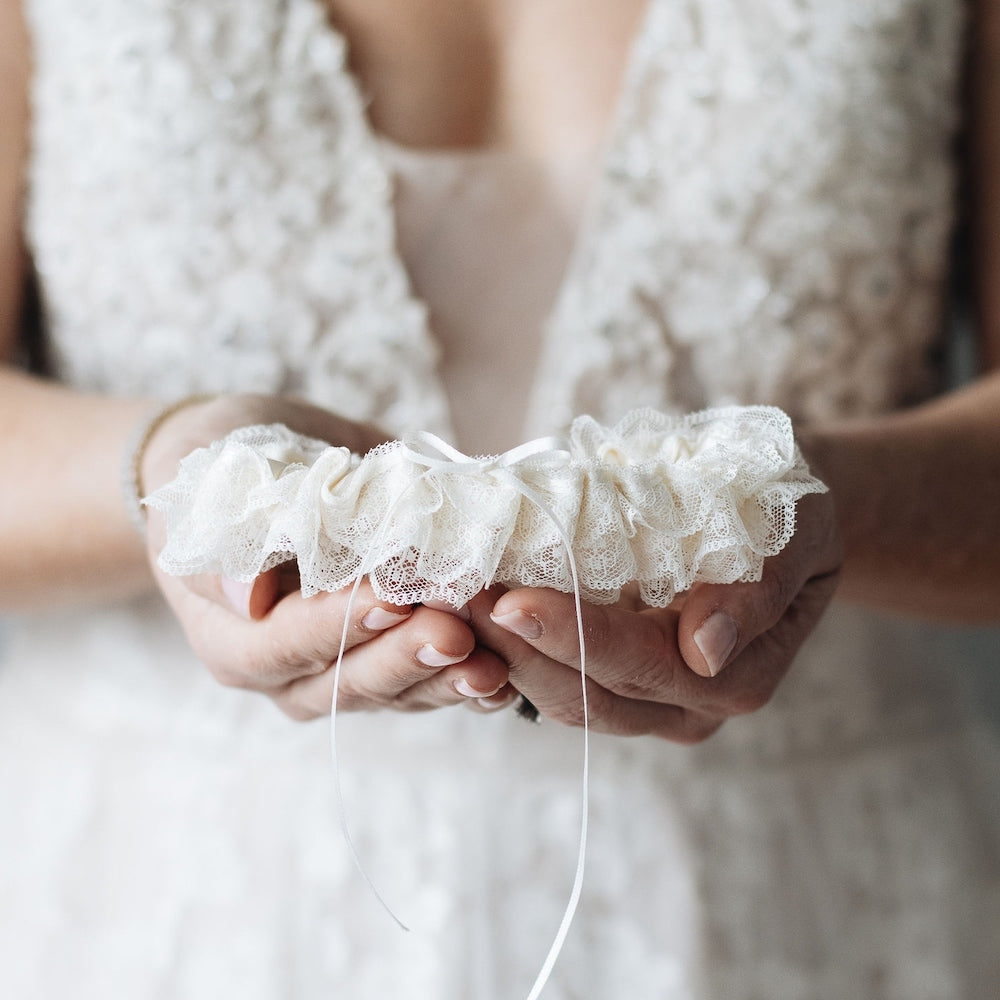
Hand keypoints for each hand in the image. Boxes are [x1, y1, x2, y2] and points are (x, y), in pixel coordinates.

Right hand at [141, 394, 510, 718]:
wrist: (257, 478)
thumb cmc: (229, 476)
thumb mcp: (213, 496)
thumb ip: (231, 550)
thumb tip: (251, 598)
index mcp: (234, 640)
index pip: (287, 643)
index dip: (341, 624)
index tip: (393, 597)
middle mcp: (286, 675)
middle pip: (347, 682)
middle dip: (406, 656)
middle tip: (456, 631)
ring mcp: (339, 678)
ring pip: (395, 693)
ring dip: (446, 679)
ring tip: (494, 665)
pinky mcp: (386, 669)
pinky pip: (425, 687)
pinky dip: (465, 681)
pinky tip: (505, 677)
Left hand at [469, 491, 841, 741]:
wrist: (785, 519)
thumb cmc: (790, 511)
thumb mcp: (796, 532)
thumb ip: (758, 591)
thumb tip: (707, 651)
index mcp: (738, 675)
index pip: (641, 666)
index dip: (572, 637)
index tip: (509, 600)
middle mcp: (692, 705)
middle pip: (588, 696)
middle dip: (515, 650)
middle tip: (451, 598)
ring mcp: (653, 702)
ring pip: (563, 698)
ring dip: (500, 655)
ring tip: (446, 604)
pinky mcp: (621, 683)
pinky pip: (558, 681)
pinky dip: (511, 652)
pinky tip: (471, 611)